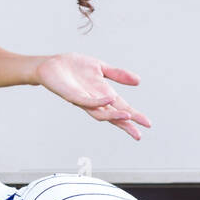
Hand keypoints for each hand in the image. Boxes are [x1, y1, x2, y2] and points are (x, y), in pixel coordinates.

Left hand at [34, 52, 150, 140]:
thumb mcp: (100, 67)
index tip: (147, 124)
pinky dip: (99, 102)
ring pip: (101, 114)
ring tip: (129, 117)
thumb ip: (118, 75)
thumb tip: (138, 81)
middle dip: (126, 125)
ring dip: (115, 116)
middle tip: (138, 134)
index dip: (134, 116)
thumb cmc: (74, 67)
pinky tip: (110, 99)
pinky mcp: (73, 96)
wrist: (51, 64)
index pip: (122, 108)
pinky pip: (87, 102)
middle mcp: (95, 101)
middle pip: (113, 116)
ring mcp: (84, 100)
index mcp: (103, 95)